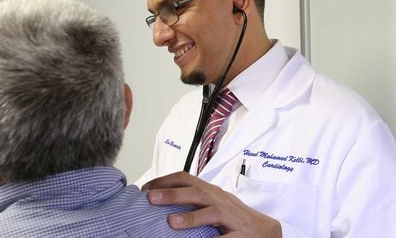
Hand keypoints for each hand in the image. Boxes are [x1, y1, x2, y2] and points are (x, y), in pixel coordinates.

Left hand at [142, 171, 281, 237]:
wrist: (266, 231)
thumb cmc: (233, 217)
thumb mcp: (212, 203)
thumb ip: (192, 200)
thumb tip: (160, 199)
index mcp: (211, 192)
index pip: (187, 179)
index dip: (165, 180)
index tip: (146, 188)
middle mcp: (220, 200)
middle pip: (196, 192)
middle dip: (173, 194)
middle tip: (151, 198)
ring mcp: (231, 218)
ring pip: (212, 213)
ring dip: (191, 217)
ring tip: (171, 222)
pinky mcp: (241, 235)